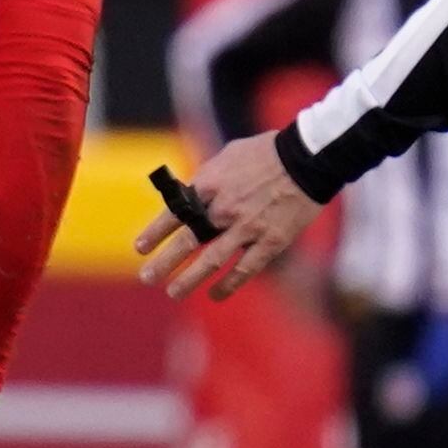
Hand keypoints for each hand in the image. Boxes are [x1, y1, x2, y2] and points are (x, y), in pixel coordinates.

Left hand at [132, 132, 323, 300]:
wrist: (307, 158)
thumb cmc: (265, 153)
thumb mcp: (226, 157)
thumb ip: (207, 179)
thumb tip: (188, 194)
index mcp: (210, 184)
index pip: (174, 213)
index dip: (155, 233)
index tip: (140, 249)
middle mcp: (224, 208)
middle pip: (187, 241)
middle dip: (164, 262)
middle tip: (148, 278)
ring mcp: (248, 226)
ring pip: (212, 260)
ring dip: (190, 279)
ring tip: (173, 293)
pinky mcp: (271, 240)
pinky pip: (245, 268)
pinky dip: (229, 284)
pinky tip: (215, 294)